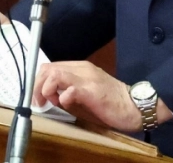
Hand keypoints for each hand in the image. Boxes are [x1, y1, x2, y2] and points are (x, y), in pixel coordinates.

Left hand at [34, 61, 172, 131]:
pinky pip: (70, 90)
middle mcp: (83, 69)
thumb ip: (69, 90)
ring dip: (45, 90)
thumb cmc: (111, 101)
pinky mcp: (92, 91)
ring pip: (55, 74)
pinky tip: (65, 104)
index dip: (39, 81)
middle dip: (37, 85)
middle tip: (40, 102)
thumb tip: (51, 96)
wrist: (134, 105)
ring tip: (49, 102)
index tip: (38, 97)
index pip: (50, 66)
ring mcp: (88, 79)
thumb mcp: (86, 92)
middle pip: (49, 68)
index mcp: (80, 67)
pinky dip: (62, 98)